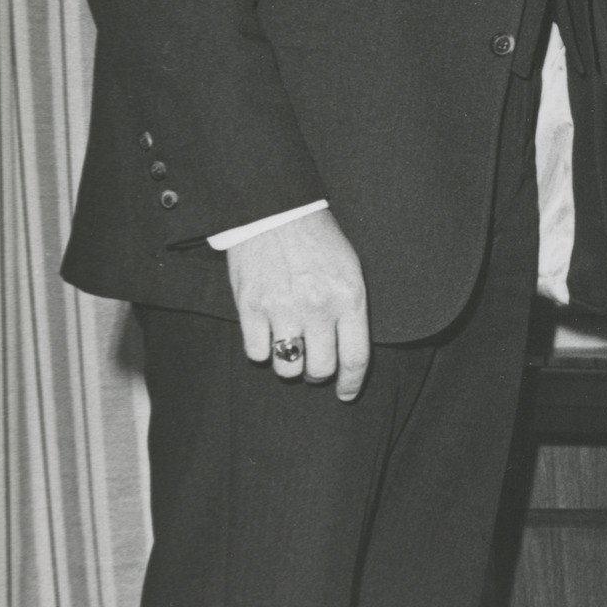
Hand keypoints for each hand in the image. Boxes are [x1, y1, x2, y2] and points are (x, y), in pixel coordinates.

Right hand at [226, 208, 371, 397]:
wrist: (276, 212)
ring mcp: (282, 309)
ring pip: (287, 366)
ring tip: (290, 349)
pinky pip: (256, 353)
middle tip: (315, 365)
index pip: (355, 358)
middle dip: (318, 374)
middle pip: (320, 369)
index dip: (352, 383)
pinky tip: (267, 336)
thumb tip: (349, 349)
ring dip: (289, 365)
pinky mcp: (251, 307)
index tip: (346, 394)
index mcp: (349, 298)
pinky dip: (261, 351)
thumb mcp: (351, 270)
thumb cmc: (319, 241)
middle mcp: (318, 308)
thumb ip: (351, 309)